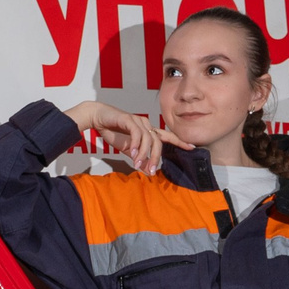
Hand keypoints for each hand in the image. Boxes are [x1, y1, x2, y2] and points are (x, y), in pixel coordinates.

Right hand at [63, 100, 191, 172]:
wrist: (97, 117)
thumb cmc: (111, 130)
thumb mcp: (126, 148)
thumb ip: (137, 156)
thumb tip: (145, 169)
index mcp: (148, 130)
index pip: (167, 136)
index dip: (179, 141)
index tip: (192, 147)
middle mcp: (146, 124)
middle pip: (159, 142)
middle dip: (156, 158)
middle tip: (151, 171)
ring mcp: (138, 120)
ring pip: (148, 139)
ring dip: (144, 154)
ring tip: (138, 164)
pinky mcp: (128, 119)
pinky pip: (137, 133)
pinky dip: (136, 145)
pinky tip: (132, 154)